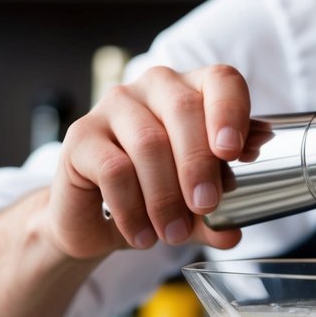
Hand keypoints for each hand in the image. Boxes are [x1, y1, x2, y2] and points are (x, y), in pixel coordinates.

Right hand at [46, 64, 251, 258]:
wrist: (95, 219)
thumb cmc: (154, 197)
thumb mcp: (197, 209)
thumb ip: (219, 216)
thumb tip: (232, 232)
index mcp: (194, 92)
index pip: (221, 81)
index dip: (231, 112)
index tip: (233, 153)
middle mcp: (155, 87)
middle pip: (184, 109)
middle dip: (199, 164)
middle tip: (206, 206)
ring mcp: (114, 105)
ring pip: (149, 142)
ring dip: (166, 196)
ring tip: (174, 233)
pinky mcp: (81, 134)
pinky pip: (114, 169)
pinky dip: (132, 209)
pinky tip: (141, 235)